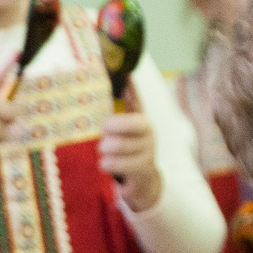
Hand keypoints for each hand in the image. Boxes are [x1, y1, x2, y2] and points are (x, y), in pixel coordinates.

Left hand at [99, 84, 161, 212]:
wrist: (143, 181)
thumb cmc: (127, 151)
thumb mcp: (123, 132)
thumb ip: (120, 110)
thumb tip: (122, 82)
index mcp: (140, 118)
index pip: (136, 98)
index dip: (131, 85)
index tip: (126, 71)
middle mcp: (148, 129)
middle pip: (113, 123)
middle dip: (105, 133)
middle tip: (106, 141)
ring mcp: (148, 148)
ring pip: (112, 145)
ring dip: (104, 152)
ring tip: (108, 155)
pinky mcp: (144, 167)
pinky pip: (113, 163)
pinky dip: (105, 165)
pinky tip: (110, 166)